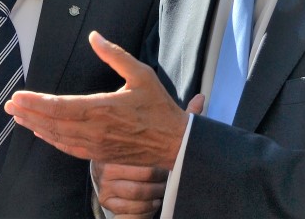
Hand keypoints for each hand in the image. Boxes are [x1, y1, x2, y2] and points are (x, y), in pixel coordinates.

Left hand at [6, 31, 188, 168]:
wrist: (174, 143)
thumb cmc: (159, 108)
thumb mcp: (141, 74)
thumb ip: (114, 55)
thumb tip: (94, 37)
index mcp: (102, 108)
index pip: (59, 107)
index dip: (35, 102)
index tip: (17, 97)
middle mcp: (94, 129)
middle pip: (52, 123)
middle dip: (28, 113)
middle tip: (9, 106)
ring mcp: (95, 145)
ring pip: (57, 137)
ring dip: (36, 126)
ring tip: (19, 117)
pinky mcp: (99, 155)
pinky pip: (68, 148)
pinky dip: (52, 140)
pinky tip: (42, 133)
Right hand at [90, 95, 201, 217]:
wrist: (122, 181)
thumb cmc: (144, 154)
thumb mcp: (158, 135)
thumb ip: (179, 119)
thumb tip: (201, 97)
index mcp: (118, 141)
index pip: (145, 153)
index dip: (162, 163)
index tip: (168, 166)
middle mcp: (106, 160)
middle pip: (146, 174)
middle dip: (163, 179)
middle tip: (168, 178)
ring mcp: (103, 181)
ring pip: (139, 192)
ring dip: (157, 193)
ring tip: (163, 189)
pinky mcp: (104, 199)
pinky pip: (131, 206)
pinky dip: (147, 206)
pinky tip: (154, 200)